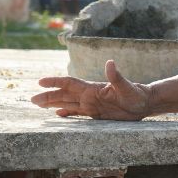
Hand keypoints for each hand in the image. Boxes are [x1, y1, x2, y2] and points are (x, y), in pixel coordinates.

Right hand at [31, 60, 150, 119]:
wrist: (145, 103)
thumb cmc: (137, 95)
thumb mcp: (127, 87)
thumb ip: (116, 76)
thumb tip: (110, 62)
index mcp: (93, 88)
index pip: (69, 83)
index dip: (55, 82)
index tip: (40, 82)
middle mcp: (89, 95)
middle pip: (64, 94)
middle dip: (48, 96)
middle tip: (32, 100)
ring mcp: (92, 104)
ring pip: (68, 103)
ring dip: (53, 104)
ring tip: (38, 105)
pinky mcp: (97, 113)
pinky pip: (78, 113)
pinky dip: (67, 113)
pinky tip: (58, 115)